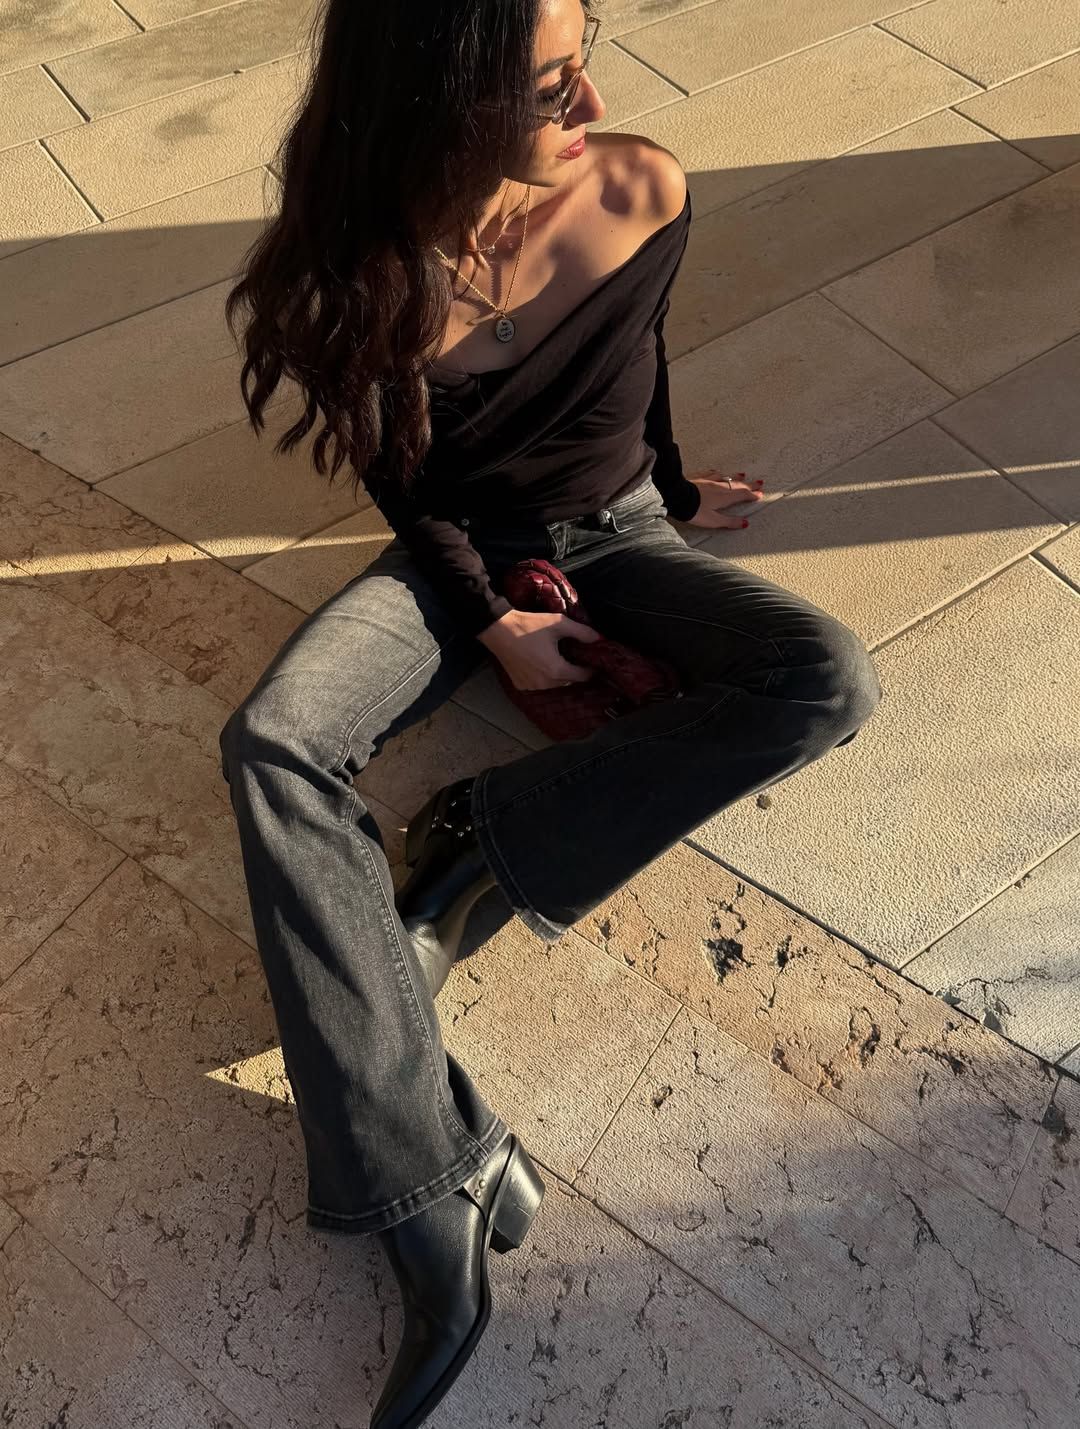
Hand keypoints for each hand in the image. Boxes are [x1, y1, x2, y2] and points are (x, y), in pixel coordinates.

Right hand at [476, 608, 602, 691]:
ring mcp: (531, 686)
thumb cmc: (528, 625)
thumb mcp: (558, 623)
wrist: (497, 630)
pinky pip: (539, 684)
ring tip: (556, 657)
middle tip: (573, 655)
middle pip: (569, 680)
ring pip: (554, 684)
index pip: (582, 676)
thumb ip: (582, 632)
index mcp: (557, 670)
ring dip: (558, 674)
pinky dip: (543, 676)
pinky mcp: (521, 685)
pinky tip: (539, 662)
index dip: (590, 668)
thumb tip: (600, 639)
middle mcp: (545, 683)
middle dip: (573, 670)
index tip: (591, 660)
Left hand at [682, 470, 765, 528]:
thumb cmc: (694, 510)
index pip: (742, 495)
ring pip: (726, 477)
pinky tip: (718, 472)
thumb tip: (744, 523)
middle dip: (749, 484)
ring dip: (736, 477)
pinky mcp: (698, 477)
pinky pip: (712, 473)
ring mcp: (708, 480)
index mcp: (724, 497)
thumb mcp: (713, 520)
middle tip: (759, 483)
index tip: (760, 494)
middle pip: (737, 485)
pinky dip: (718, 473)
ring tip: (743, 475)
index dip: (752, 495)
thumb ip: (729, 521)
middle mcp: (719, 486)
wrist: (677, 497)